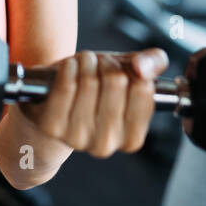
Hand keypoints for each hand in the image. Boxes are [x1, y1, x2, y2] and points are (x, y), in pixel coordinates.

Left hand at [19, 48, 168, 156]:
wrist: (55, 102)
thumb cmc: (99, 88)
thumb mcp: (131, 73)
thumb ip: (153, 63)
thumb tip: (141, 69)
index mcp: (132, 139)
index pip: (143, 88)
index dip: (132, 68)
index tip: (122, 69)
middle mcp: (106, 144)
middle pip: (116, 82)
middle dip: (107, 63)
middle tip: (100, 64)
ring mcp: (77, 138)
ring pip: (89, 82)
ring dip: (86, 62)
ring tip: (84, 63)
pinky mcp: (52, 127)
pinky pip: (65, 86)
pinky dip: (68, 68)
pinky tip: (69, 67)